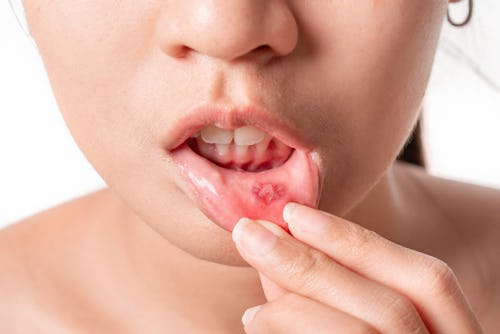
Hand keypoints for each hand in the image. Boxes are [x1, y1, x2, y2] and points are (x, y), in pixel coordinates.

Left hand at [232, 203, 482, 332]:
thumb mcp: (370, 321)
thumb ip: (331, 293)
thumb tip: (278, 245)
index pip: (427, 280)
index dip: (358, 241)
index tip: (295, 213)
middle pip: (386, 309)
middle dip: (311, 264)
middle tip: (250, 233)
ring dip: (293, 309)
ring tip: (251, 306)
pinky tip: (257, 325)